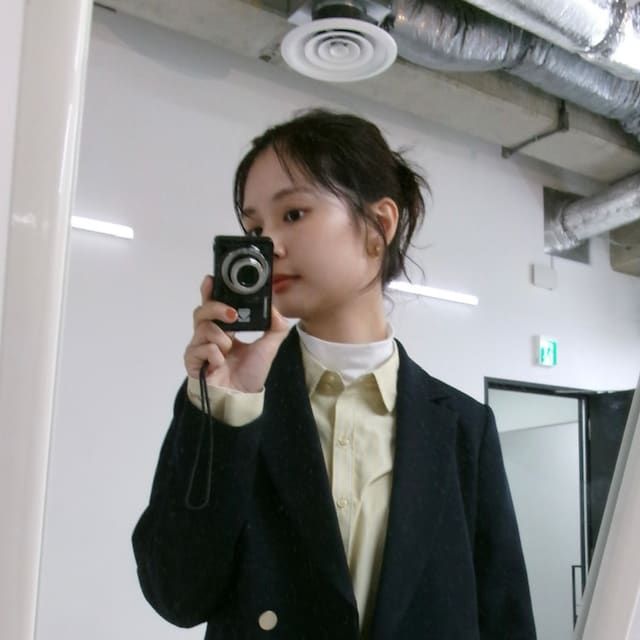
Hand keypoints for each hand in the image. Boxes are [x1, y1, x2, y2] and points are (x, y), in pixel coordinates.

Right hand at [184, 275, 289, 391]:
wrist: (241, 397)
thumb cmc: (250, 373)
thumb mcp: (268, 346)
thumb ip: (275, 327)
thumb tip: (276, 310)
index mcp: (224, 328)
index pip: (213, 304)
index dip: (210, 291)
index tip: (212, 279)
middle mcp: (208, 335)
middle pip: (202, 310)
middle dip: (217, 308)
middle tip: (232, 316)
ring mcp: (198, 347)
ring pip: (203, 328)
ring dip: (220, 338)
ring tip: (229, 350)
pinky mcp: (192, 360)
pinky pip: (201, 348)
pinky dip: (214, 355)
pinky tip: (220, 364)